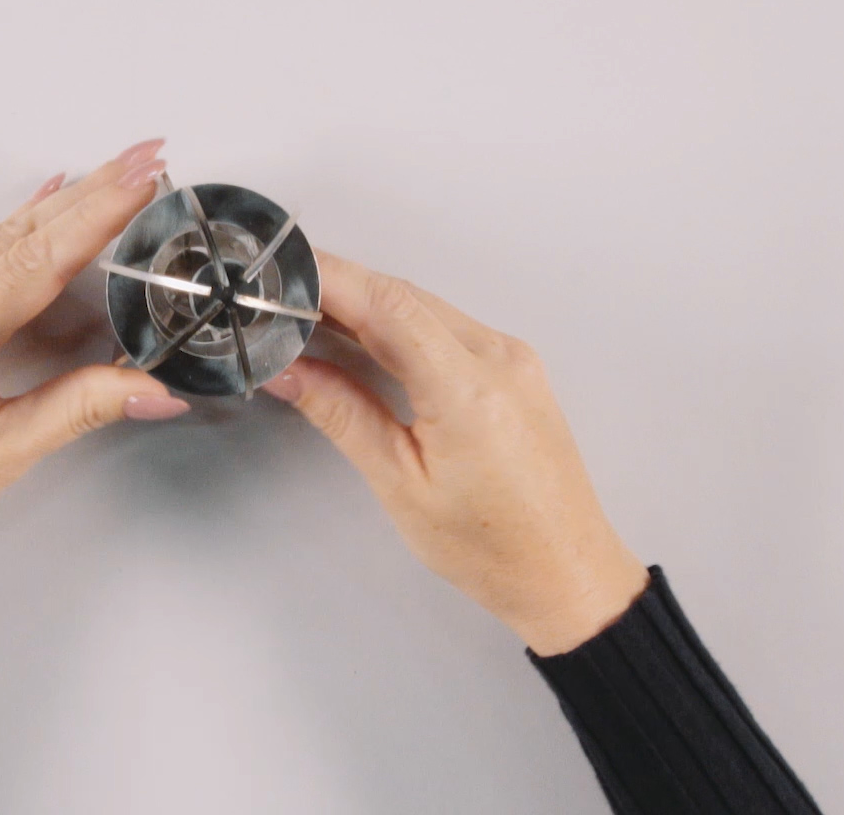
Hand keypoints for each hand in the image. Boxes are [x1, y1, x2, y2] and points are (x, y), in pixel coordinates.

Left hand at [0, 140, 190, 572]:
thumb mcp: (1, 454)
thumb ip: (81, 408)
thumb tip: (153, 389)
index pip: (38, 260)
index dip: (98, 214)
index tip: (143, 178)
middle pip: (20, 231)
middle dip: (92, 189)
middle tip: (146, 155)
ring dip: (61, 206)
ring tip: (116, 175)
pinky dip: (19, 230)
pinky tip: (46, 204)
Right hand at [263, 252, 648, 654]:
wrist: (567, 572)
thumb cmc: (491, 548)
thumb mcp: (400, 485)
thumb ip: (342, 414)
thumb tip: (288, 370)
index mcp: (468, 390)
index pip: (387, 303)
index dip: (328, 277)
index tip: (278, 273)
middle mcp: (499, 359)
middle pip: (402, 295)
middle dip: (337, 288)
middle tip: (276, 297)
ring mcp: (512, 359)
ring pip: (423, 307)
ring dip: (365, 304)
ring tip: (306, 318)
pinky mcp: (514, 368)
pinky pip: (446, 326)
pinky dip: (398, 325)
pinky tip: (362, 340)